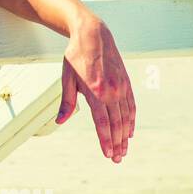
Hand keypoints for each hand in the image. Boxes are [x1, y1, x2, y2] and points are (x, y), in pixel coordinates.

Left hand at [56, 14, 134, 162]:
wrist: (93, 35)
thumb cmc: (75, 57)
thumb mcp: (66, 78)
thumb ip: (66, 101)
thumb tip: (60, 121)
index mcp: (95, 92)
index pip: (102, 123)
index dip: (105, 141)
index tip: (107, 154)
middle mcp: (111, 91)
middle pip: (116, 124)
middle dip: (117, 143)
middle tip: (117, 158)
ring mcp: (121, 87)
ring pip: (126, 117)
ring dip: (125, 135)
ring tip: (124, 150)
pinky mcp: (126, 83)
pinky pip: (131, 106)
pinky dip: (132, 120)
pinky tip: (130, 131)